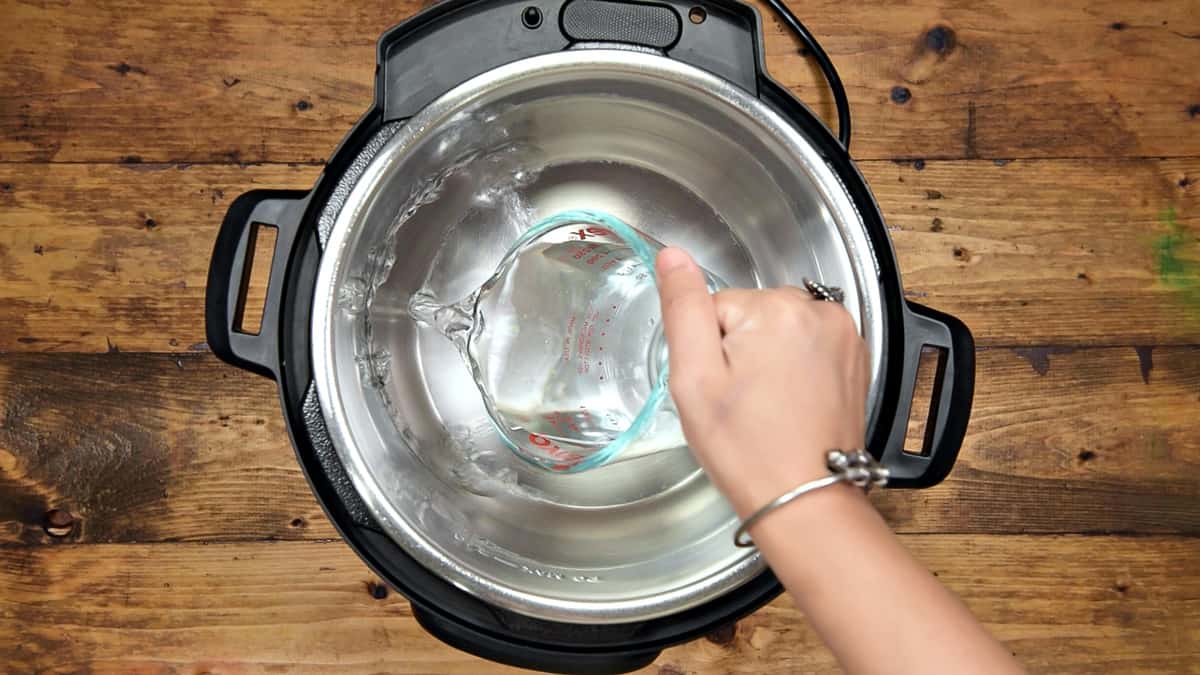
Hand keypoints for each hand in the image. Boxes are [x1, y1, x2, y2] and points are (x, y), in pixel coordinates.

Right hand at [656, 247, 869, 517]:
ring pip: (779, 329)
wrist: (805, 498)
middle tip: (743, 402)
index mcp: (775, 310)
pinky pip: (808, 345)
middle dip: (740, 352)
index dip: (709, 352)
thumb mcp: (695, 378)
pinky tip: (791, 404)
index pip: (716, 308)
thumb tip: (673, 256)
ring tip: (769, 406)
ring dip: (769, 359)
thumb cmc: (747, 448)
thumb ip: (684, 308)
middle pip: (750, 315)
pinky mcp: (856, 356)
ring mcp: (844, 334)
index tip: (723, 389)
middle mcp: (818, 311)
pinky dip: (796, 368)